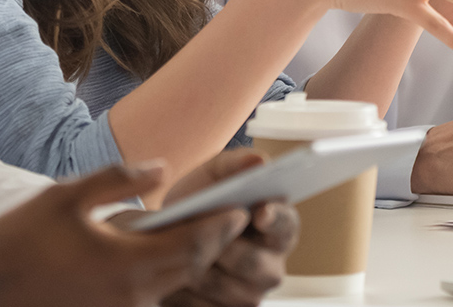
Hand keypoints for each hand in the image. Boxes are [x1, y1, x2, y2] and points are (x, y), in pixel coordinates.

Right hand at [0, 162, 247, 306]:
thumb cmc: (19, 240)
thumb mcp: (67, 196)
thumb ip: (119, 179)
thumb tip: (161, 168)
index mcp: (127, 263)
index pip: (193, 244)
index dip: (222, 225)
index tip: (242, 207)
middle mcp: (132, 297)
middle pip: (190, 269)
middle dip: (214, 243)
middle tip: (235, 219)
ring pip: (170, 287)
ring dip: (190, 262)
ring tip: (204, 235)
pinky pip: (146, 299)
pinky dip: (161, 279)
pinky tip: (160, 260)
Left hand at [159, 150, 298, 306]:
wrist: (166, 235)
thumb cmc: (198, 201)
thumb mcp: (212, 176)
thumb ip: (235, 165)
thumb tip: (259, 160)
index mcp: (278, 227)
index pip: (286, 225)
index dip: (275, 219)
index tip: (258, 211)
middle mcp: (271, 266)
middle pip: (256, 265)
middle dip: (225, 248)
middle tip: (198, 232)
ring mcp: (250, 295)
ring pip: (228, 290)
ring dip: (198, 270)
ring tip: (175, 253)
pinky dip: (186, 294)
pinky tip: (171, 278)